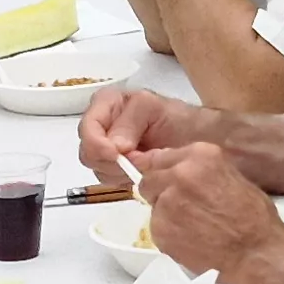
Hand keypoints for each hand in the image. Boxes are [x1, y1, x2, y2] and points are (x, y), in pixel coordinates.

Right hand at [77, 89, 208, 185]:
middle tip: (137, 162)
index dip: (97, 145)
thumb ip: (129, 123)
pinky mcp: (116, 167)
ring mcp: (107, 148)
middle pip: (88, 152)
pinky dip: (125, 179)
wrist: (197, 138)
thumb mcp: (154, 109)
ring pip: (97, 168)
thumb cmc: (177, 118)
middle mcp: (101, 125)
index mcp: (105, 104)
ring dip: (120, 172)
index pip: (87, 128)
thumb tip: (114, 147)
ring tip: (144, 164)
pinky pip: (110, 179)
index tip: (116, 155)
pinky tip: (142, 171)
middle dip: (111, 161)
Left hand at [136, 142, 283, 283]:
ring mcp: (167, 202)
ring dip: (165, 214)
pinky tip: (190, 239)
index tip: (166, 181)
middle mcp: (179, 174)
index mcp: (199, 155)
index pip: (160, 157)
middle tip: (180, 207)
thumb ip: (199, 170)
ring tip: (192, 226)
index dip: (163, 172)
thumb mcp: (230, 176)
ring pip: (153, 205)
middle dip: (160, 192)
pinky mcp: (161, 229)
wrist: (257, 252)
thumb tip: (174, 170)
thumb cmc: (254, 217)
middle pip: (149, 180)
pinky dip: (168, 234)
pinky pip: (156, 228)